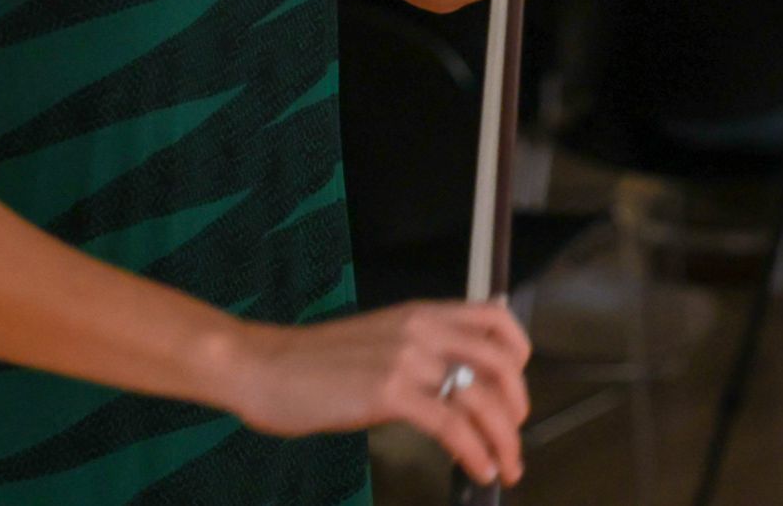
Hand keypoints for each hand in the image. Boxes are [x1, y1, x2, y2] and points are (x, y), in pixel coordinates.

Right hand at [219, 299, 531, 485]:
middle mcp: (421, 330)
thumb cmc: (312, 362)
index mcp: (421, 315)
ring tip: (505, 466)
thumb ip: (418, 353)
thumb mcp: (378, 341)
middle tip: (514, 437)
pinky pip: (451, 425)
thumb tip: (454, 385)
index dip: (519, 355)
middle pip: (499, 362)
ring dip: (503, 439)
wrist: (263, 366)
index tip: (516, 389)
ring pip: (481, 397)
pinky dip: (474, 452)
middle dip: (517, 407)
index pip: (494, 318)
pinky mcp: (388, 392)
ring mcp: (406, 359)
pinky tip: (476, 469)